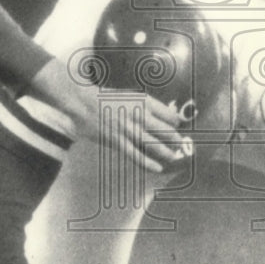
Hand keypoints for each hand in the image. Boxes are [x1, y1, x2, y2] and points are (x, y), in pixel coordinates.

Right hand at [28, 56, 183, 172]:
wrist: (83, 102)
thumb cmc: (107, 99)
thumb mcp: (129, 95)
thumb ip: (145, 106)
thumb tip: (164, 118)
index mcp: (142, 101)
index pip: (168, 114)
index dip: (175, 122)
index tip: (177, 127)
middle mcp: (137, 114)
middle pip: (164, 130)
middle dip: (175, 139)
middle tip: (181, 145)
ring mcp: (126, 128)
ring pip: (152, 143)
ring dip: (165, 152)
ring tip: (173, 157)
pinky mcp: (116, 140)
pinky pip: (134, 153)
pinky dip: (147, 162)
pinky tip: (158, 168)